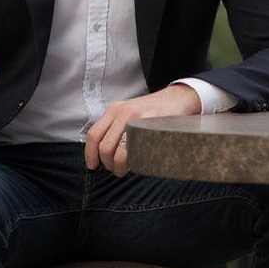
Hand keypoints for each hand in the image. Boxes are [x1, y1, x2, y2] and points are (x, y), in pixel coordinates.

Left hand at [85, 84, 201, 176]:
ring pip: (119, 152)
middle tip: (114, 169)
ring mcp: (137, 119)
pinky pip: (138, 151)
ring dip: (119, 167)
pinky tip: (138, 163)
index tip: (92, 165)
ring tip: (124, 170)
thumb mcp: (128, 112)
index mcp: (114, 110)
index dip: (90, 154)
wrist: (178, 98)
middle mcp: (123, 112)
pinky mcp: (152, 126)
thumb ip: (115, 127)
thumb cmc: (152, 110)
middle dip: (107, 164)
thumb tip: (101, 152)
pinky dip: (135, 163)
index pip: (94, 134)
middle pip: (105, 146)